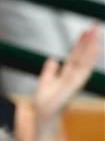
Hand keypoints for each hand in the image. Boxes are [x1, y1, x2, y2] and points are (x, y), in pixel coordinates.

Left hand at [32, 24, 101, 140]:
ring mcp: (75, 80)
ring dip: (90, 47)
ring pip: (85, 60)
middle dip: (88, 40)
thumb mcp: (45, 82)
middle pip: (82, 54)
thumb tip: (53, 58)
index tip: (86, 30)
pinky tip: (95, 49)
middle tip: (95, 25)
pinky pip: (83, 69)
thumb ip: (49, 71)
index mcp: (67, 74)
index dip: (80, 43)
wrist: (44, 115)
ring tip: (96, 33)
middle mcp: (73, 75)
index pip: (75, 55)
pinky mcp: (74, 85)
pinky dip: (89, 59)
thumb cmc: (45, 102)